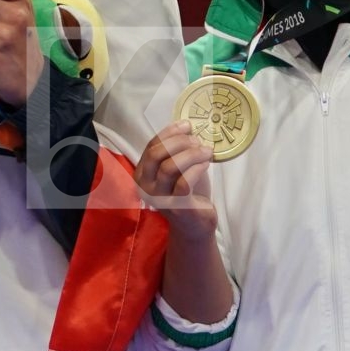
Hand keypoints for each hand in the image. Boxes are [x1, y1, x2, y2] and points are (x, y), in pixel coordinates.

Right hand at [135, 121, 217, 243]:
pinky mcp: (176, 207)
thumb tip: (188, 129)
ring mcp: (160, 198)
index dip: (169, 133)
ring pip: (169, 167)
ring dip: (191, 154)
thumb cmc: (187, 193)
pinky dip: (197, 168)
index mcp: (143, 174)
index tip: (187, 125)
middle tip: (197, 141)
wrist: (195, 224)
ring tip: (206, 151)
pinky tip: (206, 164)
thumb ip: (178, 151)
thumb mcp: (179, 169)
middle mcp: (146, 186)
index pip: (151, 147)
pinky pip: (184, 182)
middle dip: (178, 142)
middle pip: (156, 155)